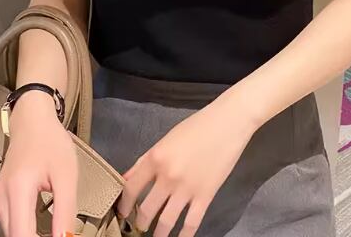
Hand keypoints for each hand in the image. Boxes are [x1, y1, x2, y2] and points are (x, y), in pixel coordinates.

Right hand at [0, 91, 77, 236]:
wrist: (33, 121)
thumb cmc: (51, 142)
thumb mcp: (67, 175)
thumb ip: (65, 210)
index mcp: (18, 189)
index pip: (22, 235)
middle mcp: (1, 197)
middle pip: (15, 236)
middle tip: (60, 233)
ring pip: (12, 232)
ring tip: (54, 232)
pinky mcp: (0, 198)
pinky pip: (11, 223)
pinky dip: (26, 230)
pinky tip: (42, 228)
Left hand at [117, 97, 256, 236]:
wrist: (227, 124)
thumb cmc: (196, 127)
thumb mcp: (166, 139)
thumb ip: (146, 160)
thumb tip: (126, 177)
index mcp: (156, 158)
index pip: (131, 188)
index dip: (124, 204)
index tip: (123, 212)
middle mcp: (168, 176)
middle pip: (147, 209)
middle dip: (140, 222)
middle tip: (140, 226)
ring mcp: (187, 188)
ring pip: (166, 222)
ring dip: (159, 233)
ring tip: (156, 236)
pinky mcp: (205, 196)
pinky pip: (191, 223)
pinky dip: (184, 235)